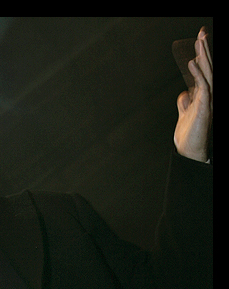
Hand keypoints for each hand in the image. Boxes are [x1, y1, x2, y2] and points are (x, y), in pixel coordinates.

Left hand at [174, 28, 212, 161]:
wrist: (189, 152)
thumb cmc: (188, 136)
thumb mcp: (184, 115)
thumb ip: (185, 103)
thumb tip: (184, 93)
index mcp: (203, 96)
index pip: (204, 71)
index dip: (202, 55)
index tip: (199, 39)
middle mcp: (208, 96)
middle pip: (208, 69)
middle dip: (205, 50)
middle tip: (201, 33)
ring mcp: (208, 101)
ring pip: (208, 74)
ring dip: (204, 57)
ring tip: (199, 41)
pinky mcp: (205, 107)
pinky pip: (203, 86)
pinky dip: (198, 73)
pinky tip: (192, 62)